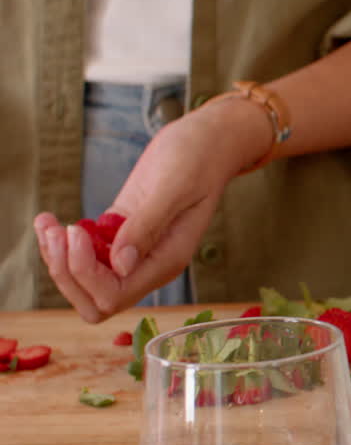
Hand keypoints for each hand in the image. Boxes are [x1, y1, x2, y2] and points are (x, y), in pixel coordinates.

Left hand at [34, 98, 271, 321]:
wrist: (208, 143)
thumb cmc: (198, 160)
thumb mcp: (173, 188)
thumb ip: (147, 227)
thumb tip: (121, 265)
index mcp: (166, 262)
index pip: (114, 295)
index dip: (86, 272)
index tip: (77, 230)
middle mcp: (148, 264)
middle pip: (95, 300)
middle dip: (67, 273)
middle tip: (58, 231)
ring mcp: (133, 251)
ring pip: (85, 282)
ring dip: (58, 258)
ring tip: (48, 222)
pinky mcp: (119, 234)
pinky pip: (83, 257)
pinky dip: (61, 244)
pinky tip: (51, 219)